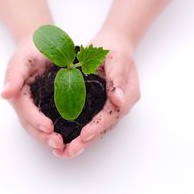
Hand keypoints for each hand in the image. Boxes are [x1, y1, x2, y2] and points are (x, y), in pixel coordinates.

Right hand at [1, 37, 64, 150]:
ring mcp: (37, 108)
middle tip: (58, 144)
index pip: (25, 110)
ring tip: (64, 147)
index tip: (49, 128)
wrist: (43, 44)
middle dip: (44, 136)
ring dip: (50, 139)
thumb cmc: (31, 50)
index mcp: (17, 94)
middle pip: (32, 125)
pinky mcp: (50, 107)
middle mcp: (26, 105)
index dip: (36, 120)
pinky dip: (60, 131)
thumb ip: (14, 76)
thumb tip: (4, 94)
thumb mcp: (22, 59)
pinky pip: (54, 121)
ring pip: (41, 128)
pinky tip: (71, 138)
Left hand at [52, 31, 140, 157]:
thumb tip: (118, 101)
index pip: (112, 115)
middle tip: (69, 152)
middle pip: (104, 127)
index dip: (98, 126)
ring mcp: (110, 106)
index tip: (84, 135)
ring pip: (96, 127)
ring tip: (64, 152)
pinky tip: (66, 140)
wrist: (113, 41)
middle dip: (87, 141)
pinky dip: (79, 131)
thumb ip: (116, 79)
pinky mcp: (99, 105)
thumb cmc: (114, 47)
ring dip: (82, 141)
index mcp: (128, 95)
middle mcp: (120, 104)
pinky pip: (90, 121)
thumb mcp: (115, 58)